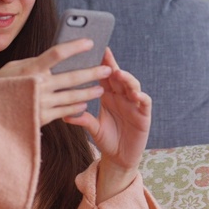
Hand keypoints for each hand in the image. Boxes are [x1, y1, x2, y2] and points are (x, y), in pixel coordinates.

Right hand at [0, 39, 112, 126]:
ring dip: (89, 92)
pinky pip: (64, 112)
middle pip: (71, 77)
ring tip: (100, 88)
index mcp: (30, 70)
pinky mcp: (41, 119)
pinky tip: (85, 103)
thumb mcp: (13, 69)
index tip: (90, 42)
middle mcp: (38, 87)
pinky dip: (76, 108)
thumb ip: (34, 64)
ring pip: (72, 97)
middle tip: (107, 69)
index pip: (56, 54)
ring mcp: (41, 104)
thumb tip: (55, 59)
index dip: (75, 47)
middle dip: (92, 72)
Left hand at [63, 49, 151, 201]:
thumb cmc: (107, 140)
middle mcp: (122, 97)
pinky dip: (141, 97)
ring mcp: (134, 105)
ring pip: (133, 86)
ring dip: (127, 79)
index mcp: (109, 96)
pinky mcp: (143, 115)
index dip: (103, 63)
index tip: (97, 50)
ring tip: (118, 74)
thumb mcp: (93, 129)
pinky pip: (144, 103)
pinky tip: (136, 95)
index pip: (106, 76)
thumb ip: (83, 120)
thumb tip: (63, 114)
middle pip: (120, 77)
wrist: (120, 158)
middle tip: (106, 56)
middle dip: (114, 66)